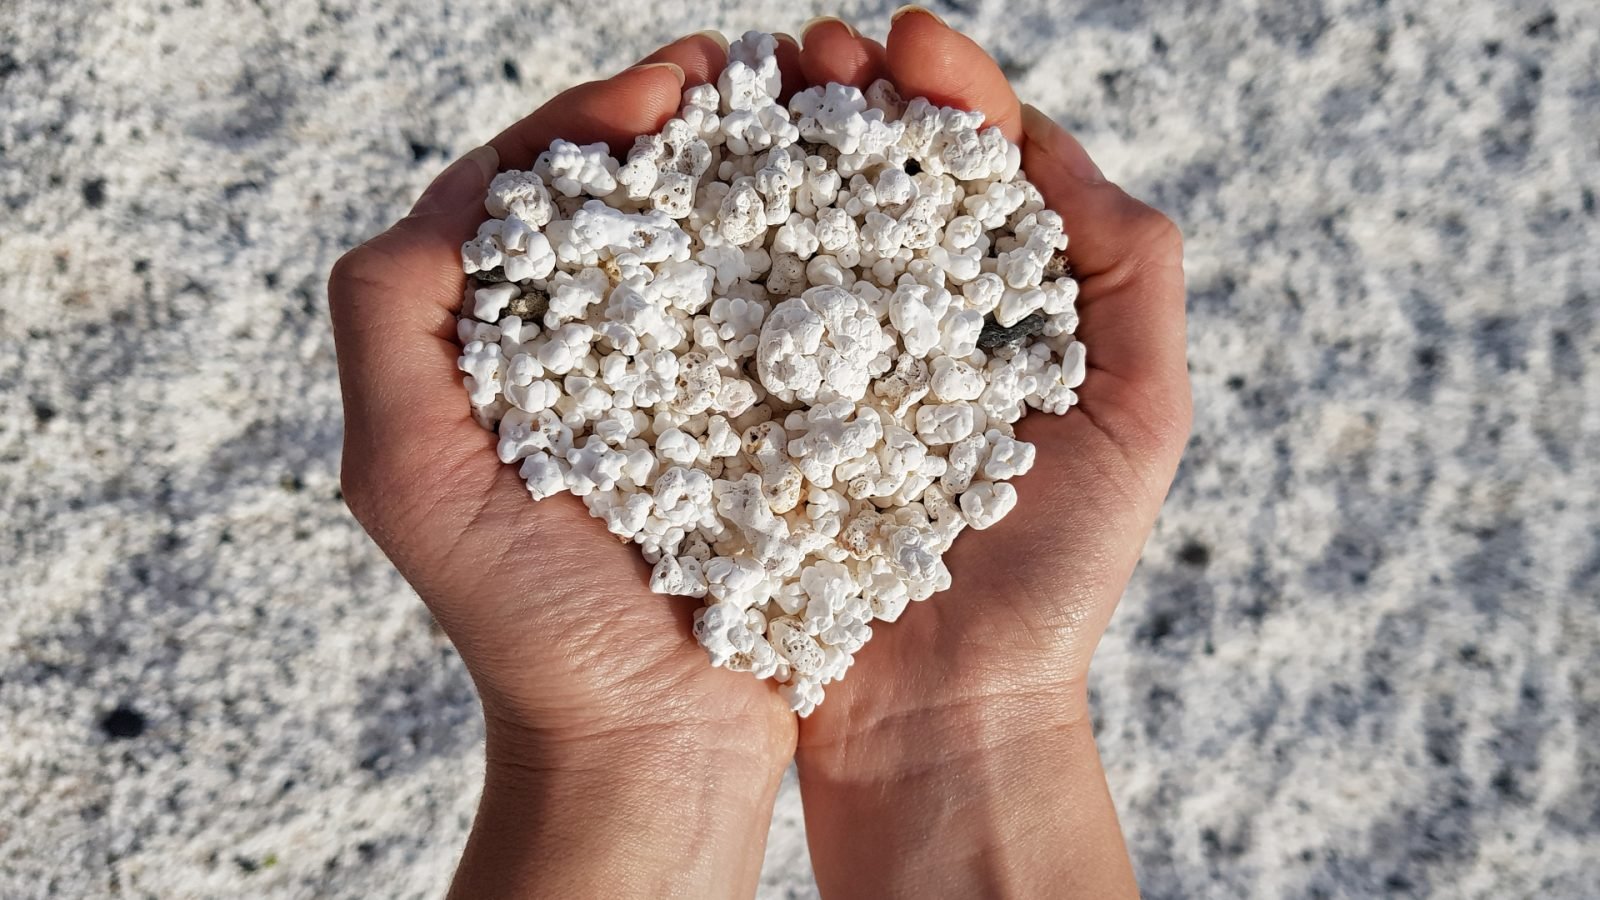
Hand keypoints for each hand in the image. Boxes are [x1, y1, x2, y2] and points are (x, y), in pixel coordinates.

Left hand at [327, 34, 795, 898]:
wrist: (651, 741)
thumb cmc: (529, 624)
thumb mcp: (408, 469)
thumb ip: (392, 313)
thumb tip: (471, 183)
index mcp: (511, 341)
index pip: (544, 190)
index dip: (600, 119)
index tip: (673, 83)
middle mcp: (603, 350)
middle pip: (645, 198)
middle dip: (703, 126)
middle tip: (765, 70)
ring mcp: (694, 385)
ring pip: (730, 244)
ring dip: (775, 173)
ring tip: (830, 114)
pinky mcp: (774, 429)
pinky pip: (799, 321)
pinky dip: (831, 261)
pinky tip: (869, 220)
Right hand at [792, 12, 1189, 898]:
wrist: (942, 716)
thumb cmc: (1052, 574)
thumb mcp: (1139, 412)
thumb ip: (1127, 270)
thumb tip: (1041, 143)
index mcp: (999, 308)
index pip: (974, 170)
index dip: (944, 96)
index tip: (904, 44)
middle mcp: (905, 325)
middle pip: (872, 182)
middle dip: (841, 106)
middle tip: (802, 53)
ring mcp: (819, 372)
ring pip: (791, 237)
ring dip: (765, 159)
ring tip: (733, 98)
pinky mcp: (746, 424)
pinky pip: (724, 326)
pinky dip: (704, 258)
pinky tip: (681, 203)